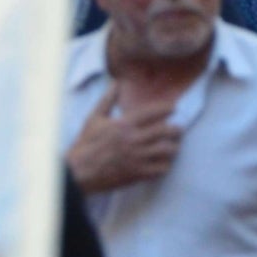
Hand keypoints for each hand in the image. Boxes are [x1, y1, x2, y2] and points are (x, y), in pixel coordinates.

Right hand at [66, 88, 180, 192]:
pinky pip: (161, 169)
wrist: (79, 172)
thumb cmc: (86, 144)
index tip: (173, 108)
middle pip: (165, 131)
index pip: (152, 112)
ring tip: (173, 146)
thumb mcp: (94, 118)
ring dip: (173, 147)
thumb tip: (116, 82)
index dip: (167, 109)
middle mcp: (133, 140)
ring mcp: (137, 158)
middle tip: (178, 129)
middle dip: (176, 129)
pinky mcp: (137, 174)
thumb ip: (108, 100)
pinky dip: (165, 165)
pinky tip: (163, 162)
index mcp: (124, 124)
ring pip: (167, 150)